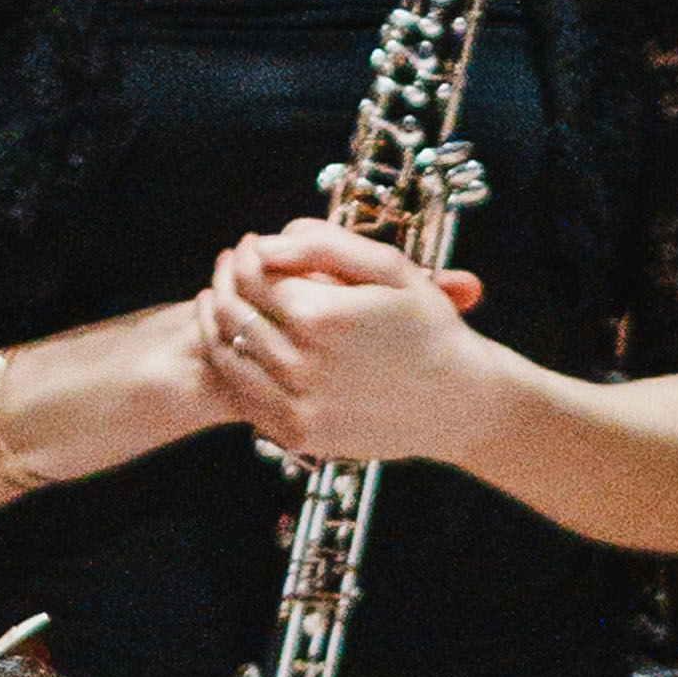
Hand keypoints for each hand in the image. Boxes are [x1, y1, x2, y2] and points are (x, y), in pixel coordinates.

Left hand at [197, 219, 497, 469]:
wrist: (462, 404)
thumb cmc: (430, 328)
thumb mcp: (391, 268)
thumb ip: (324, 244)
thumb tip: (266, 241)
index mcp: (320, 315)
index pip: (251, 276)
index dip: (243, 255)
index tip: (248, 246)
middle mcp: (302, 363)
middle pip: (233, 313)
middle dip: (224, 282)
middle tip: (228, 269)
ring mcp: (299, 404)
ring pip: (228, 356)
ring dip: (215, 324)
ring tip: (220, 302)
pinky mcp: (301, 435)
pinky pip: (245, 398)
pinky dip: (232, 369)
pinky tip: (238, 349)